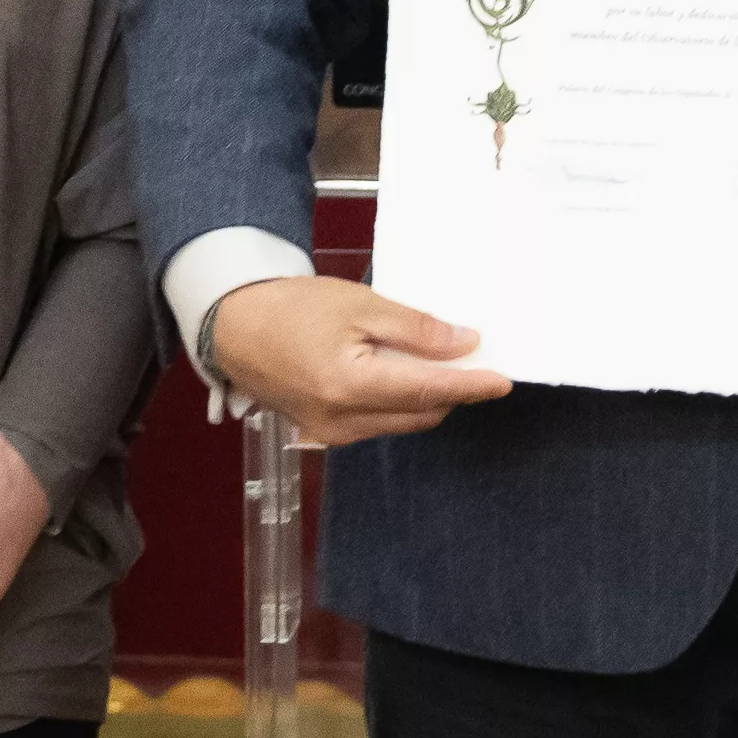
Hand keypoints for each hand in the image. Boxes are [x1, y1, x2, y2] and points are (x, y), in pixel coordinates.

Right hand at [208, 278, 508, 446]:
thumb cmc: (291, 308)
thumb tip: (463, 343)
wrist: (234, 326)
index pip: (429, 391)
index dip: (472, 386)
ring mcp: (332, 433)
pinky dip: (400, 402)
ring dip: (428, 397)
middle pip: (422, 413)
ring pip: (403, 422)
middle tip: (474, 359)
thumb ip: (414, 328)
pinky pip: (379, 423)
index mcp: (350, 385)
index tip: (503, 379)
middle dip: (453, 390)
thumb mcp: (358, 304)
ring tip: (440, 361)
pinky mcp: (325, 433)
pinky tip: (404, 372)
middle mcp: (343, 420)